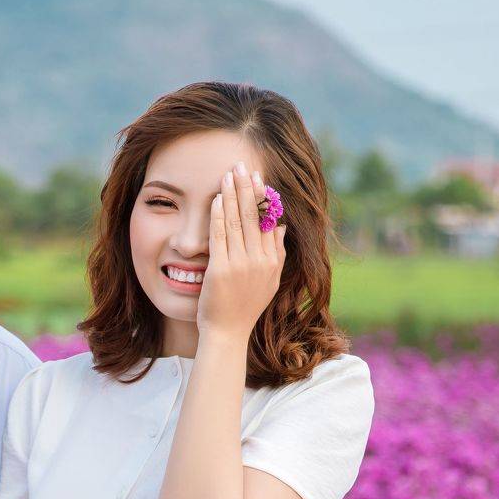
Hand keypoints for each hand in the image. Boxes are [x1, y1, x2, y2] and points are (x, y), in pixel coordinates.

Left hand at [196, 162, 286, 346]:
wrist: (227, 334)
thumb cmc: (244, 308)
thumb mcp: (269, 281)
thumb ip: (277, 252)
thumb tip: (282, 224)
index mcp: (272, 262)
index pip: (269, 221)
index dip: (262, 197)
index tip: (257, 177)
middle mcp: (260, 261)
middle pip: (254, 217)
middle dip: (247, 188)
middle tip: (242, 165)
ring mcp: (241, 265)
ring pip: (237, 222)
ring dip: (232, 195)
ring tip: (228, 174)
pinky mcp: (221, 270)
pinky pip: (220, 236)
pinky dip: (218, 215)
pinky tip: (216, 199)